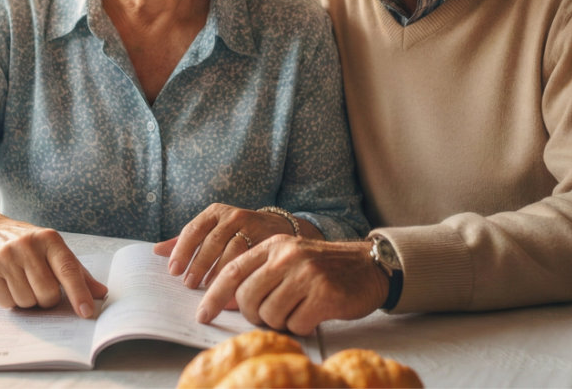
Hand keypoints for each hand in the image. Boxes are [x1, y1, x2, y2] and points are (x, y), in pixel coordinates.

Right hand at [0, 216, 107, 318]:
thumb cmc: (31, 247)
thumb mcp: (55, 251)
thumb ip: (78, 273)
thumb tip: (101, 293)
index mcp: (49, 239)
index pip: (67, 270)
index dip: (78, 293)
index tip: (86, 312)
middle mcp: (26, 245)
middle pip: (47, 293)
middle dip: (48, 299)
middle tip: (42, 288)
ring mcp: (4, 256)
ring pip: (27, 301)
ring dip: (29, 301)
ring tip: (24, 282)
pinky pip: (6, 303)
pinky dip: (11, 301)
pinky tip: (9, 284)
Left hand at [153, 203, 311, 288]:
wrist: (279, 228)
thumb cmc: (237, 233)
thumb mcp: (212, 231)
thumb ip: (186, 240)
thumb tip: (156, 251)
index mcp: (216, 213)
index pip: (193, 229)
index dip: (182, 250)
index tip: (174, 271)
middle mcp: (234, 216)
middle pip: (212, 240)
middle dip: (199, 264)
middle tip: (189, 284)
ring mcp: (253, 226)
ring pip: (232, 250)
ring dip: (217, 271)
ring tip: (206, 288)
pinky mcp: (268, 240)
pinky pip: (251, 259)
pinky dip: (239, 275)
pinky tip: (230, 289)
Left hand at [196, 237, 385, 336]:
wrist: (369, 267)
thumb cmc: (324, 269)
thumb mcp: (289, 258)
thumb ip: (261, 272)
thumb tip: (225, 301)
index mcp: (274, 245)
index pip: (232, 271)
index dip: (213, 295)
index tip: (203, 315)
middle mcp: (288, 256)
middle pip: (247, 298)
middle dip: (253, 315)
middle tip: (268, 315)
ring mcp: (307, 274)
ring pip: (270, 315)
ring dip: (281, 321)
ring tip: (297, 309)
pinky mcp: (325, 295)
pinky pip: (296, 324)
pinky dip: (302, 326)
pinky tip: (314, 314)